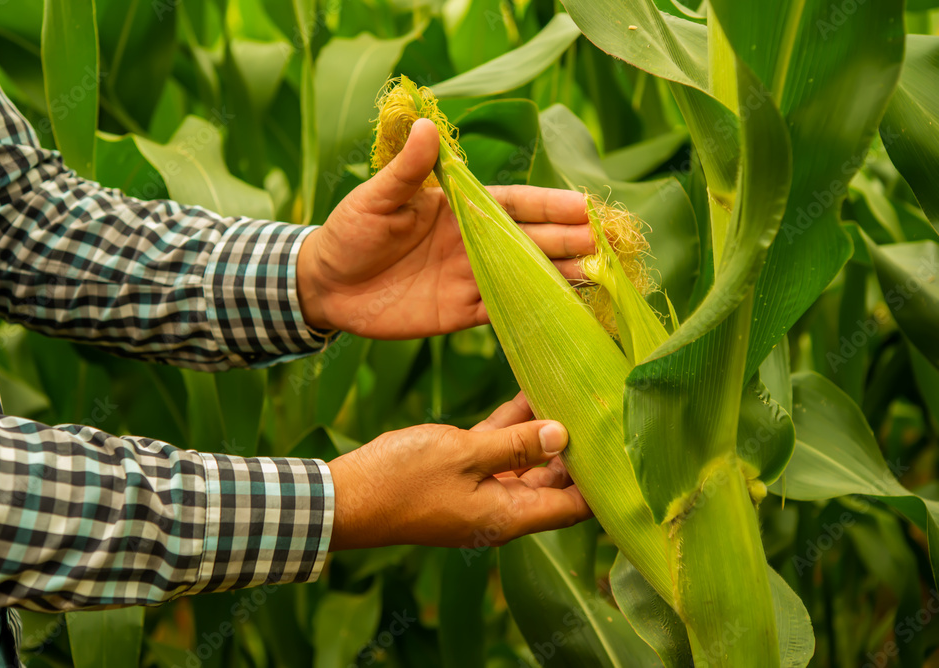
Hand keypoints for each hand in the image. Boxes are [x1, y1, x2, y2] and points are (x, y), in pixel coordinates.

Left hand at [297, 118, 593, 338]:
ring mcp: (471, 279)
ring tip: (602, 279)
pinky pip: (506, 312)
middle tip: (610, 247)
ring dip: (562, 277)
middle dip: (571, 242)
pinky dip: (535, 312)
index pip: (515, 205)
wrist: (327, 285)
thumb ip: (407, 170)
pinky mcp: (461, 313)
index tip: (587, 207)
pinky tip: (566, 313)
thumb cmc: (350, 232)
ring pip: (527, 277)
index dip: (551, 206)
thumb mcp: (376, 198)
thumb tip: (429, 128)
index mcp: (460, 210)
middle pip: (532, 241)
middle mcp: (474, 243)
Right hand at [326, 393, 592, 549]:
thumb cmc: (402, 479)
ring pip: (527, 461)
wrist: (346, 496)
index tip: (625, 445)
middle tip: (603, 409)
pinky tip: (527, 393)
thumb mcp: (463, 453)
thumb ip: (515, 444)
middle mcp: (502, 509)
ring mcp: (480, 492)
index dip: (603, 480)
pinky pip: (497, 451)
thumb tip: (562, 435)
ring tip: (572, 392)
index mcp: (509, 515)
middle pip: (556, 482)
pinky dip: (512, 428)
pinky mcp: (460, 474)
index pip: (574, 506)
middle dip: (578, 450)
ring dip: (545, 432)